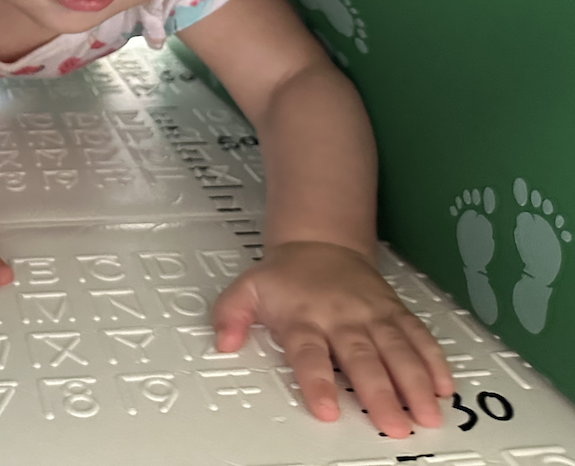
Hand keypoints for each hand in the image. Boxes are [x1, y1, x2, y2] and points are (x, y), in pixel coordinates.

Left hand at [211, 241, 453, 436]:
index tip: (326, 409)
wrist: (319, 242)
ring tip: (426, 414)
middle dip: (380, 393)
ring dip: (415, 383)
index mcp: (305, 317)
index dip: (317, 381)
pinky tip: (445, 386)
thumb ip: (231, 314)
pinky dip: (434, 360)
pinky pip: (418, 335)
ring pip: (397, 350)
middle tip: (394, 426)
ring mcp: (372, 314)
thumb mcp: (248, 288)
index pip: (309, 353)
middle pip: (362, 359)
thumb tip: (223, 341)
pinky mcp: (394, 312)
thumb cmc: (286, 276)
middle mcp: (341, 317)